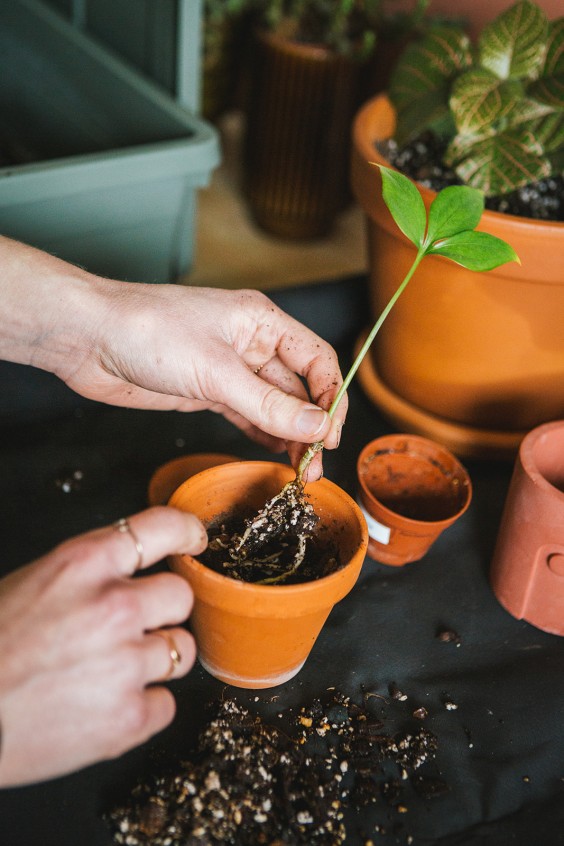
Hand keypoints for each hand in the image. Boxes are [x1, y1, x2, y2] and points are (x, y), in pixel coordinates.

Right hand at [0, 507, 204, 786]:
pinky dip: (143, 708)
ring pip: (181, 650)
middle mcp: (114, 607)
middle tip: (131, 627)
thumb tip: (136, 572)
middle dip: (162, 610)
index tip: (194, 540)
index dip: (186, 531)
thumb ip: (90, 573)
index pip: (162, 528)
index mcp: (84, 564)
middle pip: (181, 595)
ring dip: (155, 660)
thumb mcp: (33, 583)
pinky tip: (104, 706)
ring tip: (108, 672)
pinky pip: (168, 704)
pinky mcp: (128, 718)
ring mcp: (126, 664)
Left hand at [67, 284, 345, 479]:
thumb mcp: (216, 372)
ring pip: (275, 405)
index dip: (331, 398)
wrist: (89, 338)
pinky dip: (264, 435)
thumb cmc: (147, 332)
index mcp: (261, 321)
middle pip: (299, 387)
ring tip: (300, 470)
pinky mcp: (207, 391)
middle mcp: (250, 343)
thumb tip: (317, 426)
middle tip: (315, 465)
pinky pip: (249, 415)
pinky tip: (277, 454)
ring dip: (290, 436)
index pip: (317, 360)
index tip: (329, 436)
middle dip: (311, 425)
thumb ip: (269, 405)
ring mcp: (229, 369)